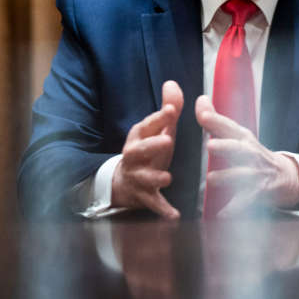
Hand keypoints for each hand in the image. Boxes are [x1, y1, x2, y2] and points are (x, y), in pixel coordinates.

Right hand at [112, 80, 182, 218]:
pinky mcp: (143, 196)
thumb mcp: (158, 130)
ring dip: (155, 178)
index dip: (158, 118)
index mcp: (139, 138)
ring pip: (144, 178)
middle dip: (151, 145)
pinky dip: (163, 210)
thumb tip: (172, 82)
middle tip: (167, 140)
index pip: (147, 125)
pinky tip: (175, 215)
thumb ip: (168, 108)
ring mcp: (137, 177)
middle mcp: (134, 157)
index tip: (171, 110)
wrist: (123, 182)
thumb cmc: (148, 151)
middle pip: (139, 150)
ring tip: (168, 178)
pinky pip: (153, 204)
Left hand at [196, 94, 298, 215]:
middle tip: (211, 146)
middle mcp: (250, 154)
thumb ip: (217, 120)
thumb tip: (200, 99)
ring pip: (241, 176)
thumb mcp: (238, 136)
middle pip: (238, 149)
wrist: (284, 176)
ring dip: (227, 177)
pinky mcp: (258, 194)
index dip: (215, 119)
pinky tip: (222, 215)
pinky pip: (245, 203)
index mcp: (243, 138)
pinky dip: (234, 209)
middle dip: (226, 147)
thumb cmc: (252, 154)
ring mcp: (255, 175)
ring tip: (211, 179)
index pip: (229, 126)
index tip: (201, 111)